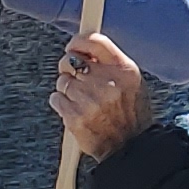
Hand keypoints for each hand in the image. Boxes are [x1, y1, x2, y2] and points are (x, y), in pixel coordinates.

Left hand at [48, 33, 144, 159]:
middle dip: (70, 69)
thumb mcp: (132, 83)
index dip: (78, 41)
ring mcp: (90, 100)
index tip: (72, 46)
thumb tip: (84, 50)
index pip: (95, 42)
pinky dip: (61, 103)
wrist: (129, 147)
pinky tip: (75, 110)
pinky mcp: (75, 116)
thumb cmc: (131, 115)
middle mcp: (108, 82)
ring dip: (67, 89)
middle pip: (72, 60)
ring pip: (63, 81)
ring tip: (82, 101)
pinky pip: (56, 98)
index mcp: (125, 70)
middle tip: (76, 79)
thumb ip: (111, 64)